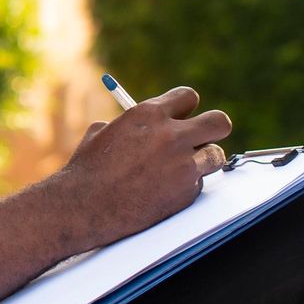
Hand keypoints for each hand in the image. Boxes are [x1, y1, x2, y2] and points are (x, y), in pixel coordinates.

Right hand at [57, 87, 232, 247]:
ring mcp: (183, 165)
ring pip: (216, 154)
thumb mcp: (103, 133)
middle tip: (203, 137)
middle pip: (219, 121)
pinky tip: (164, 189)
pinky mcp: (187, 192)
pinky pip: (200, 182)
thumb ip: (132, 124)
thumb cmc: (88, 169)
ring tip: (183, 167)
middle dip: (213, 128)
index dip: (185, 108)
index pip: (188, 97)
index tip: (181, 117)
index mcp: (149, 113)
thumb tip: (145, 125)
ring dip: (204, 159)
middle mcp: (172, 136)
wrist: (84, 206)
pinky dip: (187, 185)